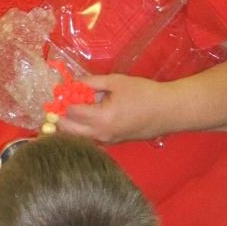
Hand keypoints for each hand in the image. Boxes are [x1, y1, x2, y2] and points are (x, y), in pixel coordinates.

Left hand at [58, 73, 176, 143]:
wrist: (168, 111)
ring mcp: (107, 141)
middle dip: (60, 116)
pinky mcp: (112, 143)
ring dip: (69, 124)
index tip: (59, 90)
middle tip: (58, 102)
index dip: (62, 100)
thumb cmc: (144, 94)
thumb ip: (91, 82)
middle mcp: (101, 134)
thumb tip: (72, 82)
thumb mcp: (116, 82)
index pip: (71, 112)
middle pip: (68, 130)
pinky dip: (81, 129)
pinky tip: (83, 116)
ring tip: (69, 108)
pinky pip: (90, 138)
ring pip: (78, 136)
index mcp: (101, 118)